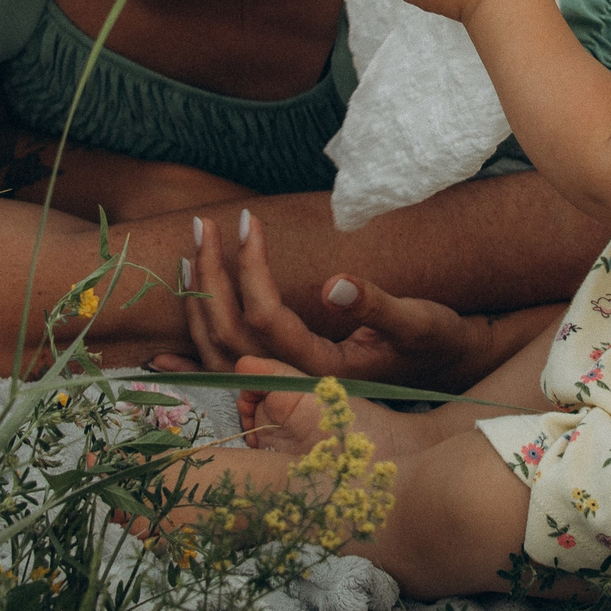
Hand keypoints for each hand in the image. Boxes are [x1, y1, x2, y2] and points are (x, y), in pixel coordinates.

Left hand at [155, 212, 490, 387]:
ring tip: (188, 256)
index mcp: (326, 369)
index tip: (247, 220)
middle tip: (204, 226)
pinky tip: (159, 355)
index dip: (248, 267)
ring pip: (223, 355)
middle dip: (211, 278)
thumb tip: (333, 283)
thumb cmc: (439, 341)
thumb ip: (374, 306)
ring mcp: (290, 390)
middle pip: (232, 336)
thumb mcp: (419, 319)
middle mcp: (300, 384)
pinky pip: (228, 376)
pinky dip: (192, 363)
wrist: (451, 368)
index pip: (266, 317)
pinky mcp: (288, 384)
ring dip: (198, 307)